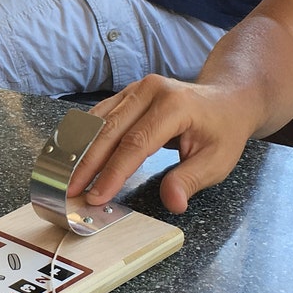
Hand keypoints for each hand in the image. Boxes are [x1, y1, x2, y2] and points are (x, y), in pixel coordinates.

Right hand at [72, 74, 256, 214]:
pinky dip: (84, 136)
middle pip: (110, 130)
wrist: (227, 99)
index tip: (97, 197)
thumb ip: (190, 180)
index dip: (113, 172)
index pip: (136, 143)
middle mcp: (151, 91)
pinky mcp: (127, 94)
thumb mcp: (217, 161)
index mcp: (174, 105)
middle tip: (70, 190)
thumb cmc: (222, 131)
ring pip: (99, 121)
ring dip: (80, 150)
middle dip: (87, 163)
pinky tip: (71, 154)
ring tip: (65, 176)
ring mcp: (136, 89)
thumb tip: (172, 203)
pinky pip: (99, 115)